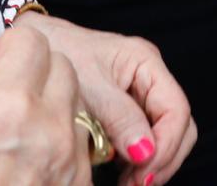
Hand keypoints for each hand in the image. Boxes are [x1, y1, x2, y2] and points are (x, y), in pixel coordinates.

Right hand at [0, 10, 86, 184]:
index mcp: (8, 101)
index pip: (33, 41)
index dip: (5, 50)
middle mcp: (47, 129)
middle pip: (63, 68)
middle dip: (34, 71)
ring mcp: (66, 163)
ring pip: (76, 108)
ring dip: (51, 108)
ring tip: (12, 130)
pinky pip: (81, 150)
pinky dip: (61, 146)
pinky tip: (25, 160)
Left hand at [18, 14, 196, 184]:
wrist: (36, 45)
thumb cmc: (59, 52)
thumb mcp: (88, 86)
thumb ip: (119, 117)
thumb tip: (145, 151)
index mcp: (146, 62)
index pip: (176, 110)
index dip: (167, 145)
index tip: (144, 170)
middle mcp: (150, 78)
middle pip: (180, 125)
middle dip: (164, 158)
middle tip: (138, 183)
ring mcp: (141, 95)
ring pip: (167, 136)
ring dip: (153, 163)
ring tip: (129, 182)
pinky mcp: (129, 111)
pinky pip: (147, 139)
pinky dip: (140, 160)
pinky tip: (123, 172)